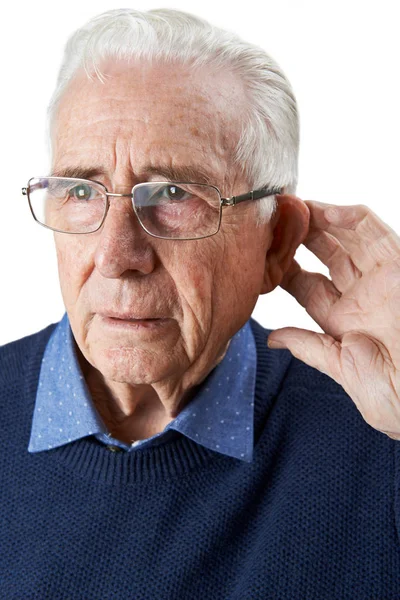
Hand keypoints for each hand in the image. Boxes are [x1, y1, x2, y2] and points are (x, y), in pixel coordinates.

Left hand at [267, 200, 399, 440]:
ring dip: (320, 220)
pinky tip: (324, 211)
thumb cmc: (392, 394)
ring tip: (295, 207)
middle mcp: (359, 296)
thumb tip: (273, 339)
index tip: (261, 253)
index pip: (305, 286)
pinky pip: (375, 231)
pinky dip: (350, 216)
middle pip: (324, 256)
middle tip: (276, 221)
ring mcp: (379, 278)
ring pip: (346, 238)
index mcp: (341, 321)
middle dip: (300, 237)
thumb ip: (308, 347)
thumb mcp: (342, 368)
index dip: (283, 268)